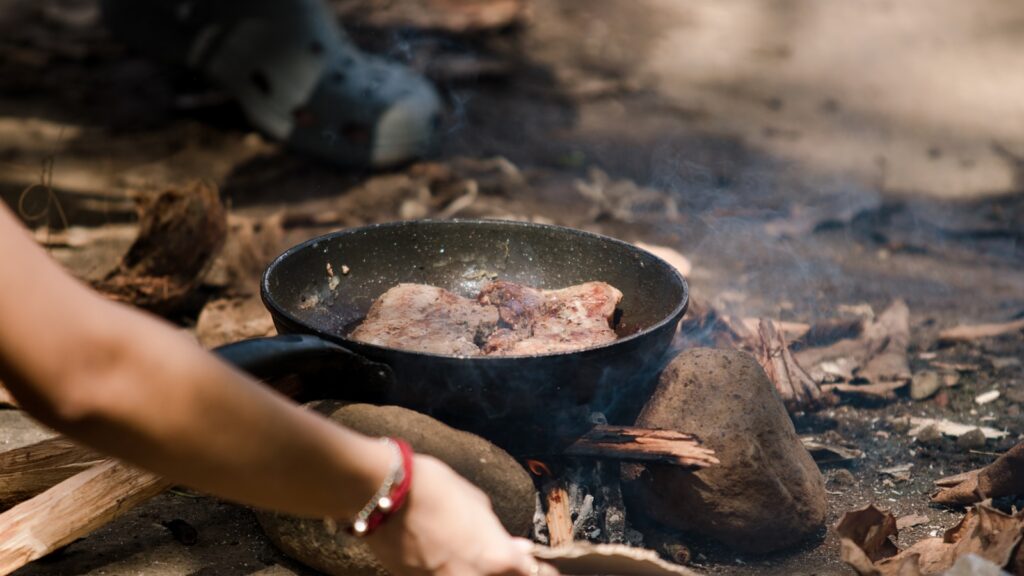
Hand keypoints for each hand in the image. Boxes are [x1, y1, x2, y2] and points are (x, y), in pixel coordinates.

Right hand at [366, 455, 557, 575]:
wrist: (386, 494)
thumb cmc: (435, 489)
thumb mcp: (477, 504)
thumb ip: (496, 533)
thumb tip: (516, 548)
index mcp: (497, 557)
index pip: (530, 573)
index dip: (533, 566)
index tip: (531, 562)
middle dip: (505, 569)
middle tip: (500, 557)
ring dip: (474, 568)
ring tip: (463, 552)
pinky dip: (448, 570)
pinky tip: (444, 557)